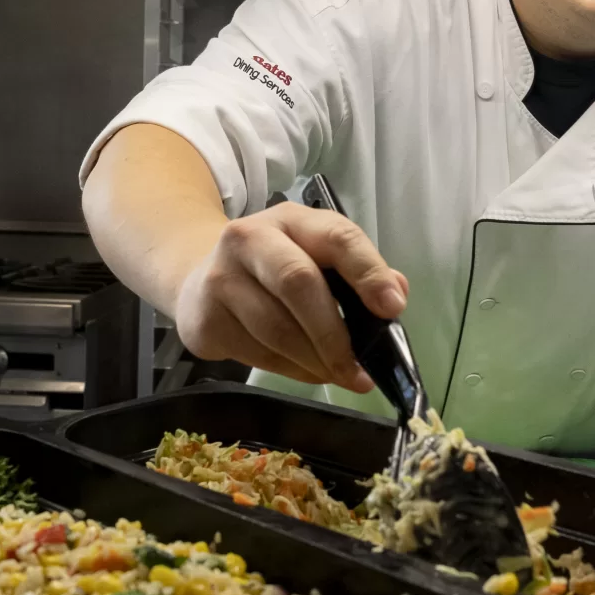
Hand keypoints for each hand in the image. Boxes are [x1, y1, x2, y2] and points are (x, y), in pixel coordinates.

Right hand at [174, 203, 408, 393]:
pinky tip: (305, 370)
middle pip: (298, 283)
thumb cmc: (273, 269)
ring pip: (277, 329)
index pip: (337, 236)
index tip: (392, 308)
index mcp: (292, 220)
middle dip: (334, 334)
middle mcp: (249, 239)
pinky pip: (257, 354)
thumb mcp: (315, 255)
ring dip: (314, 362)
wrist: (199, 277)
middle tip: (358, 371)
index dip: (368, 272)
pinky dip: (290, 370)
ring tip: (336, 374)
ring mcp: (221, 278)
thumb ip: (358, 272)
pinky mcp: (205, 319)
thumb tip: (395, 294)